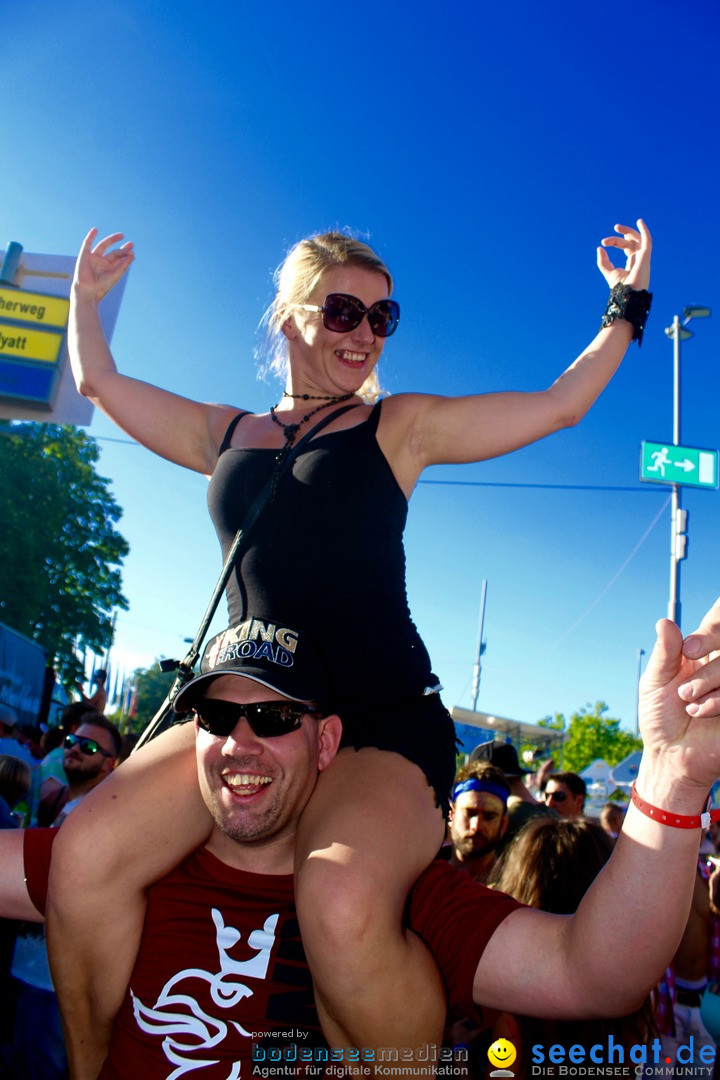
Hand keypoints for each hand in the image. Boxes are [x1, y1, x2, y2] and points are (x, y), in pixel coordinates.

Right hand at [72, 228, 134, 303]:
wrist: (88, 291)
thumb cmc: (102, 286)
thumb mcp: (115, 275)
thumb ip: (124, 265)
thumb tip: (133, 255)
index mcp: (110, 268)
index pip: (120, 259)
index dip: (126, 254)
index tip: (132, 252)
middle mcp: (102, 263)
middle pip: (114, 252)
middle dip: (122, 248)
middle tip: (131, 244)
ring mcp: (93, 258)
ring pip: (103, 246)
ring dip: (112, 240)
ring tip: (121, 235)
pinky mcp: (84, 255)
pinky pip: (87, 243)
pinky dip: (90, 236)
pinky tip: (95, 230)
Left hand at [596, 219, 650, 291]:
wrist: (626, 295)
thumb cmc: (619, 287)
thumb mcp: (608, 271)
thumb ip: (603, 261)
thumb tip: (599, 248)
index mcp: (633, 262)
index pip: (626, 246)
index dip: (615, 241)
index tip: (603, 243)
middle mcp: (639, 258)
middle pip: (632, 241)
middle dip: (622, 234)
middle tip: (613, 230)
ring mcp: (643, 257)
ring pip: (638, 239)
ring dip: (629, 231)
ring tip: (617, 227)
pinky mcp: (645, 257)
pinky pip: (648, 241)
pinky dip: (645, 231)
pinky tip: (639, 221)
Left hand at [638, 596, 719, 791]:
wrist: (670, 755)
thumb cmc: (660, 717)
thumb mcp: (656, 681)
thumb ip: (666, 652)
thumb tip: (664, 622)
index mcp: (702, 654)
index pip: (715, 628)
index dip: (710, 633)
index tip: (689, 650)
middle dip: (705, 670)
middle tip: (683, 690)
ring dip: (708, 685)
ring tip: (688, 704)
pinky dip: (717, 702)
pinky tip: (700, 712)